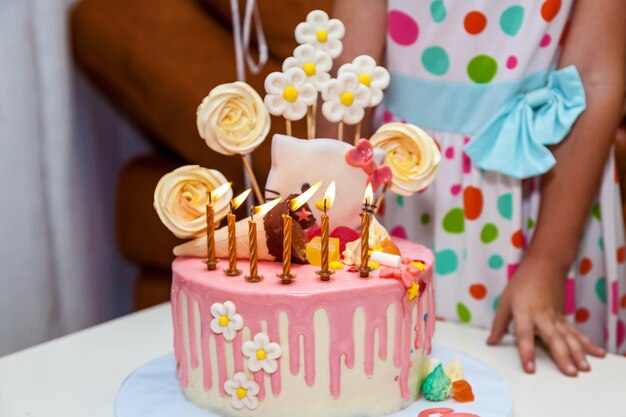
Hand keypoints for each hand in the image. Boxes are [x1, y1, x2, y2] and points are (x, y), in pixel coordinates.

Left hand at [487, 255, 605, 375]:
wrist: (544, 266)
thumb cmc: (521, 284)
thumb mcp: (504, 301)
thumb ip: (498, 324)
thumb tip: (490, 342)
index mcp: (524, 313)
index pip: (524, 335)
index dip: (527, 352)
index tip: (530, 369)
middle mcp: (542, 317)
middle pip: (553, 339)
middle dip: (562, 357)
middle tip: (570, 373)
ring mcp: (556, 317)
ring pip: (569, 337)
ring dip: (578, 353)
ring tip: (584, 369)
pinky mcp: (564, 317)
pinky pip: (577, 333)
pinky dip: (588, 344)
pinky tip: (597, 354)